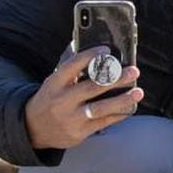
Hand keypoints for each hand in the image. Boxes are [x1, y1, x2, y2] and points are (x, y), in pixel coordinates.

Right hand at [24, 46, 142, 149]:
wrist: (34, 128)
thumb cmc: (50, 98)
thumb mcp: (53, 80)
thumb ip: (67, 63)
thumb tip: (78, 40)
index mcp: (55, 83)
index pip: (72, 66)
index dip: (89, 56)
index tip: (106, 50)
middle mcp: (63, 100)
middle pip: (92, 87)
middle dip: (115, 79)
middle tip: (134, 71)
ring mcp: (71, 118)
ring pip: (100, 108)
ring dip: (122, 100)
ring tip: (138, 92)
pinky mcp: (79, 133)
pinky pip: (103, 123)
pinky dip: (118, 115)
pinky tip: (130, 108)